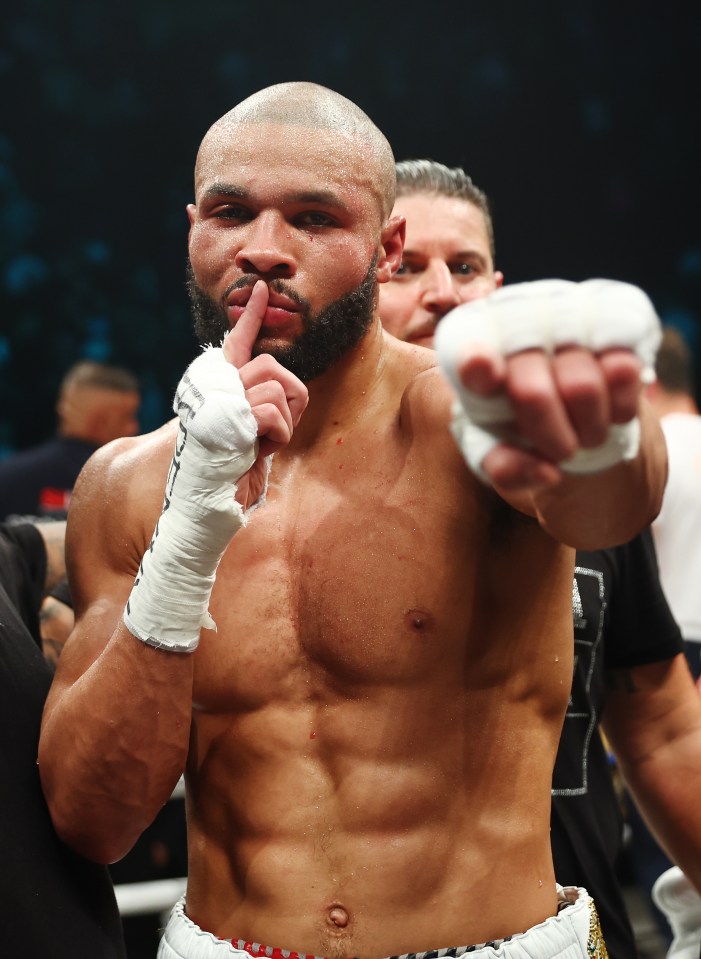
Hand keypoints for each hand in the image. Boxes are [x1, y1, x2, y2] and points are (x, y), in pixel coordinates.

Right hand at [222, 280, 307, 506]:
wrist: (208, 502)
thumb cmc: (230, 474)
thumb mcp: (251, 435)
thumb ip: (260, 408)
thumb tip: (282, 392)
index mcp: (220, 386)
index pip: (238, 343)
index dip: (252, 317)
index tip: (263, 289)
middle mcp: (216, 385)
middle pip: (275, 366)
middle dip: (290, 401)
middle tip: (272, 432)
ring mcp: (220, 398)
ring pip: (278, 387)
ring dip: (283, 423)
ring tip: (260, 444)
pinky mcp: (228, 414)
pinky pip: (274, 412)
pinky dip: (278, 436)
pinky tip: (257, 450)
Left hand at [458, 344, 642, 489]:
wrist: (576, 417)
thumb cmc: (526, 435)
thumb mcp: (504, 459)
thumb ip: (507, 469)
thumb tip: (547, 473)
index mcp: (477, 363)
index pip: (473, 362)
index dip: (477, 365)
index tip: (479, 368)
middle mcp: (517, 333)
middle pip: (531, 392)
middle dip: (549, 436)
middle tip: (561, 450)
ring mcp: (566, 323)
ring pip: (583, 388)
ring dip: (589, 430)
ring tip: (585, 433)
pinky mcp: (613, 328)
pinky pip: (623, 370)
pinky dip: (620, 408)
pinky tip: (611, 412)